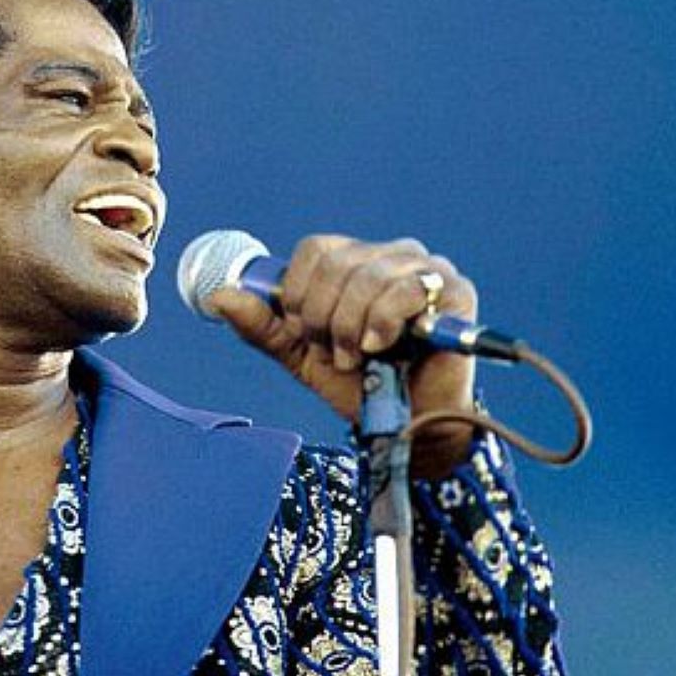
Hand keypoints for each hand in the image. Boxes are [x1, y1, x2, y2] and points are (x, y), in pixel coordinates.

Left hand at [206, 235, 476, 476]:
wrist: (405, 426)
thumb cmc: (359, 384)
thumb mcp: (300, 354)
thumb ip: (263, 325)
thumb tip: (220, 297)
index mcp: (357, 260)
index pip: (316, 249)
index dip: (300, 293)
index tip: (304, 331)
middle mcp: (393, 256)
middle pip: (338, 263)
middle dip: (323, 318)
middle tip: (333, 353)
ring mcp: (427, 270)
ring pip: (368, 277)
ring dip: (350, 327)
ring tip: (358, 357)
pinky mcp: (455, 293)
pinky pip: (406, 291)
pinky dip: (382, 323)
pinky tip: (380, 347)